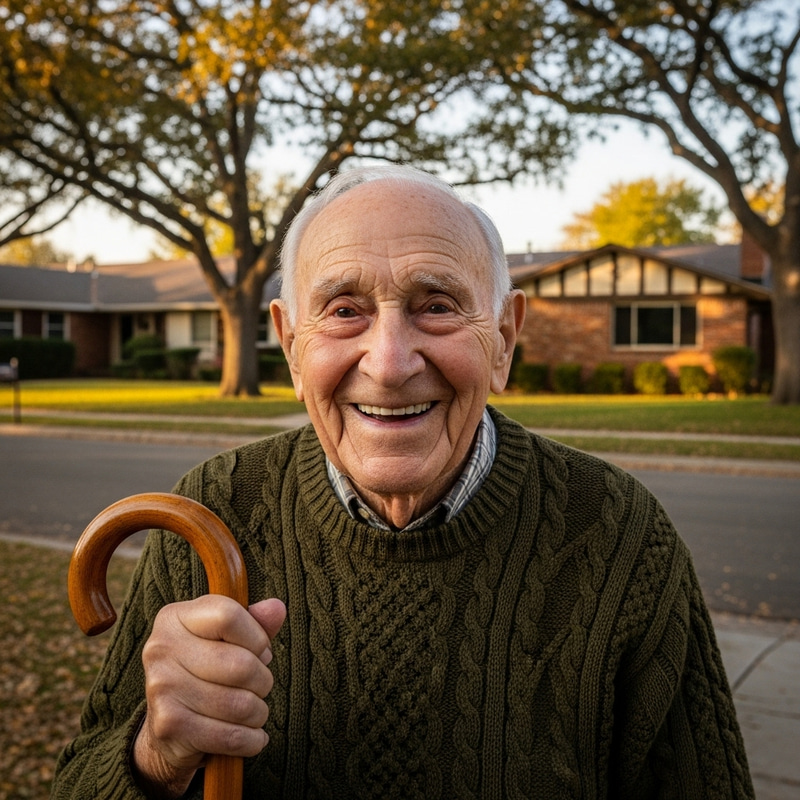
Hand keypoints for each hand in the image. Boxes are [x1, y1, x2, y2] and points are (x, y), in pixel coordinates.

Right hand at [132, 596, 285, 797]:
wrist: (167, 725)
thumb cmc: (207, 670)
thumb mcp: (228, 638)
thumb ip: (255, 622)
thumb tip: (277, 608)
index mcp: (174, 617)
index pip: (228, 615)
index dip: (257, 637)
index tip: (260, 651)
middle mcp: (160, 649)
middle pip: (241, 665)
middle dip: (263, 681)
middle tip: (259, 686)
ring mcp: (161, 688)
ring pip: (240, 704)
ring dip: (258, 712)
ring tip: (252, 711)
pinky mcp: (168, 726)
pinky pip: (232, 737)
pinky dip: (252, 739)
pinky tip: (251, 736)